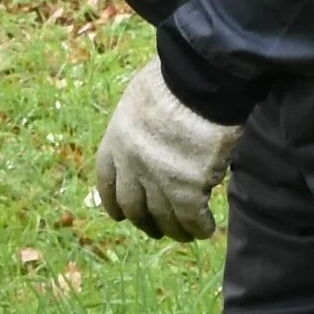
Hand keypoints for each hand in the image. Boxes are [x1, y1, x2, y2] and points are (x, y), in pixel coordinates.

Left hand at [94, 60, 240, 241]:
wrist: (195, 84)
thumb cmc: (171, 80)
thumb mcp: (139, 99)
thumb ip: (140, 124)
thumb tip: (152, 129)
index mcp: (115, 143)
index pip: (107, 183)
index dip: (114, 202)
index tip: (120, 214)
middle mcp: (132, 168)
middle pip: (134, 208)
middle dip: (145, 222)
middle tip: (157, 229)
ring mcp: (159, 182)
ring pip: (164, 219)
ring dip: (174, 230)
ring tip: (185, 233)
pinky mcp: (187, 191)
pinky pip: (192, 219)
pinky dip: (199, 228)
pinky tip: (206, 228)